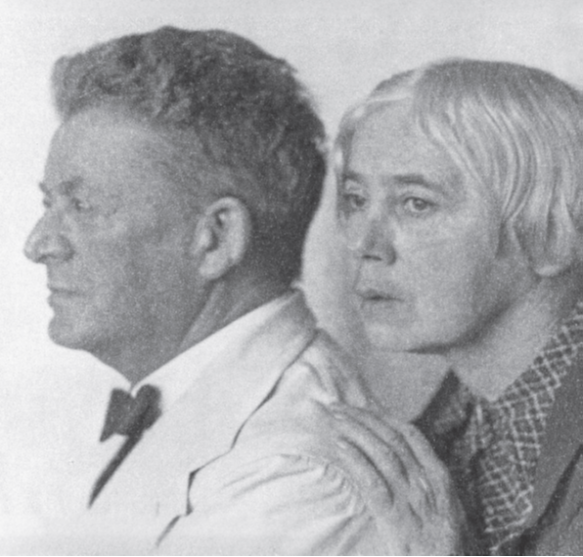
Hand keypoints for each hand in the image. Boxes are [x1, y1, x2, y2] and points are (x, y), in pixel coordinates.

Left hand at [329, 402, 467, 555]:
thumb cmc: (447, 547)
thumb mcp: (447, 508)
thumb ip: (429, 482)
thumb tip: (406, 458)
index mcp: (439, 477)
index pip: (410, 434)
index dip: (384, 417)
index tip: (363, 407)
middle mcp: (426, 482)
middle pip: (391, 437)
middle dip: (363, 417)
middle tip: (338, 407)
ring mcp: (411, 499)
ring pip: (381, 453)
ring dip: (355, 431)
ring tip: (334, 418)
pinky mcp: (395, 519)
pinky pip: (373, 482)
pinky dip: (356, 460)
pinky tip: (340, 446)